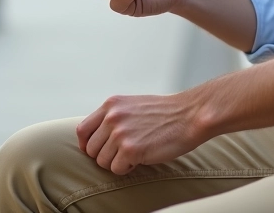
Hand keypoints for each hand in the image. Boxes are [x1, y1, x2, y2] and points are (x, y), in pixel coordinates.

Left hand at [77, 92, 206, 174]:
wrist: (190, 115)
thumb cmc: (166, 114)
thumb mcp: (133, 106)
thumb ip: (114, 117)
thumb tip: (97, 137)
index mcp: (111, 105)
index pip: (82, 130)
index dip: (87, 145)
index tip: (98, 150)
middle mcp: (112, 117)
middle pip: (91, 149)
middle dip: (106, 156)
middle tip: (125, 153)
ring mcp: (120, 133)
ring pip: (102, 162)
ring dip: (118, 163)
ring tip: (136, 153)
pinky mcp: (130, 149)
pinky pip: (117, 169)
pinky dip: (128, 169)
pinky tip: (142, 158)